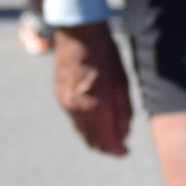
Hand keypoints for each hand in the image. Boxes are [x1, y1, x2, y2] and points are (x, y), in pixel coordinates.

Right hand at [53, 21, 132, 154]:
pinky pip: (74, 119)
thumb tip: (123, 135)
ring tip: (111, 134)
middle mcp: (76, 109)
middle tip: (120, 146)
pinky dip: (86, 125)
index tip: (126, 152)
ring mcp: (65, 103)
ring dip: (96, 137)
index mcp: (94, 106)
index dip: (117, 150)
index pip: (106, 140)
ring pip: (81, 131)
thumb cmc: (106, 55)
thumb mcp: (122, 83)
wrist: (79, 33)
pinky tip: (98, 120)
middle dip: (107, 146)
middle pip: (92, 140)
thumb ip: (123, 112)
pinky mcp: (59, 96)